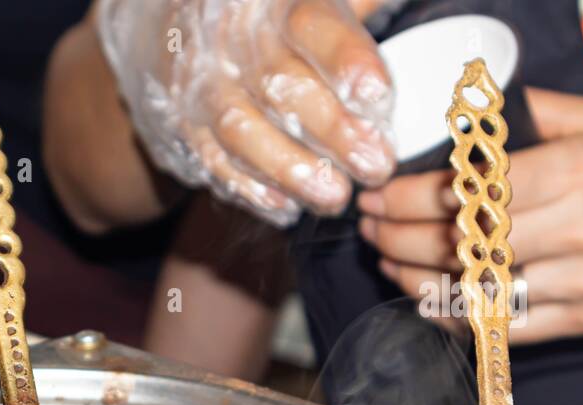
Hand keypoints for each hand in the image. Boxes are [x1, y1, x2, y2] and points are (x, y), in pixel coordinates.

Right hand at [96, 0, 395, 225]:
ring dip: (291, 169)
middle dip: (332, 130)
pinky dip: (249, 188)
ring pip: (242, 130)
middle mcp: (232, 40)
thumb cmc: (275, 17)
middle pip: (280, 85)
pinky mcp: (186, 125)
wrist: (181, 27)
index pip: (312, 25)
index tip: (379, 99)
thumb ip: (360, 5)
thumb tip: (401, 8)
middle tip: (376, 165)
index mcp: (274, 2)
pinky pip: (214, 160)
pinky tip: (286, 206)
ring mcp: (203, 85)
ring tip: (334, 196)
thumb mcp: (316, 1)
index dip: (347, 61)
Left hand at [358, 88, 582, 343]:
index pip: (469, 190)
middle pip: (458, 242)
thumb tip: (481, 111)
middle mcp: (579, 229)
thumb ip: (547, 116)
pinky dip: (451, 315)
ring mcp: (580, 282)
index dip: (408, 196)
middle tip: (367, 223)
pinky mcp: (582, 321)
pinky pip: (498, 326)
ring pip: (470, 288)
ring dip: (413, 275)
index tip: (378, 192)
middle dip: (396, 233)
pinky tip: (423, 297)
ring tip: (384, 256)